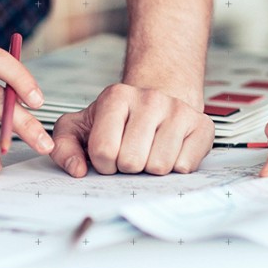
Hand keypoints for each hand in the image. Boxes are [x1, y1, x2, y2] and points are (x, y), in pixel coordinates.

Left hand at [50, 84, 214, 176]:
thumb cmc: (116, 122)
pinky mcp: (203, 126)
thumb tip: (78, 171)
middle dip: (127, 167)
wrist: (158, 103)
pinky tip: (170, 152)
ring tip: (150, 152)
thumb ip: (64, 146)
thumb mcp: (80, 128)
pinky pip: (184, 167)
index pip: (103, 151)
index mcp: (116, 96)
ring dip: (151, 169)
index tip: (109, 154)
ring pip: (159, 167)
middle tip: (131, 154)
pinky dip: (175, 169)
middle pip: (131, 161)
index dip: (103, 163)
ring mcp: (179, 110)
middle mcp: (150, 98)